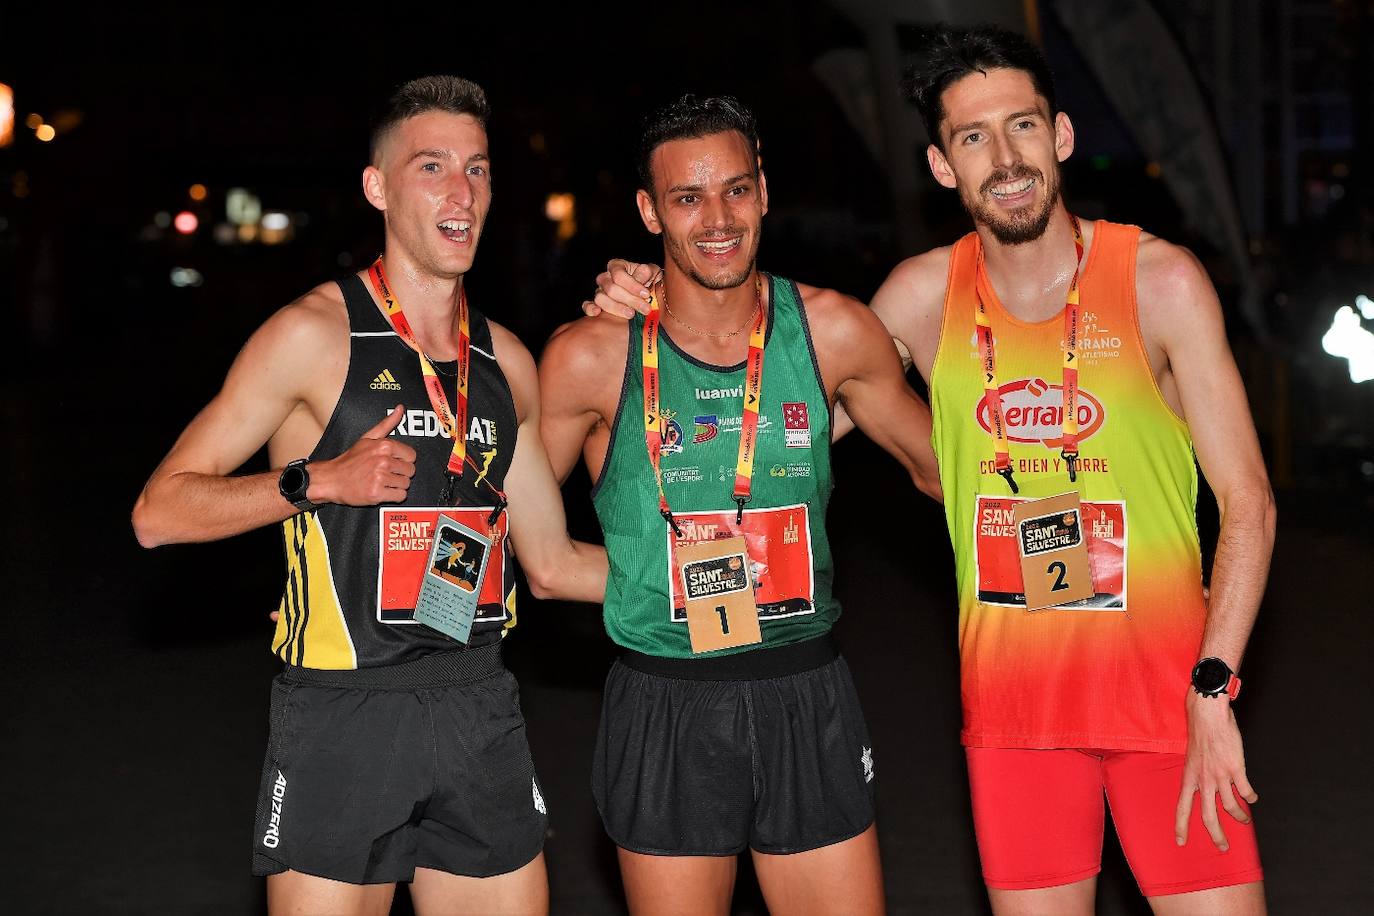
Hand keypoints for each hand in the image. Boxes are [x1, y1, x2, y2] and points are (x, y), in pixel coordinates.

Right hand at [310, 405, 416, 505]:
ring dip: (396, 485)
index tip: (391, 462)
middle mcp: (383, 461)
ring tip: (381, 482)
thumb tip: (401, 408)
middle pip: (410, 471)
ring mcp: (380, 478)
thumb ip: (386, 424)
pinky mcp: (377, 493)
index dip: (403, 460)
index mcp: (384, 446)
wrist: (331, 479)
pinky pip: (400, 496)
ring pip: (406, 484)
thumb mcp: (367, 438)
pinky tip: (381, 490)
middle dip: (400, 473)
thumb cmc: (350, 459)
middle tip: (385, 473)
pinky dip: (393, 496)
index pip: (412, 456)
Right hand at [580, 260, 659, 318]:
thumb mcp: (652, 273)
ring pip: (600, 298)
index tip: (646, 294)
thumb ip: (646, 272)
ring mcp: (599, 291)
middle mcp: (605, 278)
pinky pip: (587, 305)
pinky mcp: (596, 304)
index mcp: (617, 266)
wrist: (649, 295)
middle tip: (645, 309)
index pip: (619, 274)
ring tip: (631, 314)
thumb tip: (642, 272)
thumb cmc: (650, 281)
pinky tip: (598, 313)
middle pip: (610, 288)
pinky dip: (590, 309)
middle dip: (629, 300)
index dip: (632, 285)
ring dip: (616, 308)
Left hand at [1174, 690, 1257, 850]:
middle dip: (1216, 835)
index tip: (1181, 842)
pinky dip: (1251, 798)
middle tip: (1222, 847)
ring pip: (1231, 807)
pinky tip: (1253, 798)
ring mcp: (1220, 775)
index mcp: (1189, 777)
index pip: (1182, 807)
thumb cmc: (1199, 732)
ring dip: (1240, 816)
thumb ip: (1197, 773)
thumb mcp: (1191, 756)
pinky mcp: (1236, 769)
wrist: (1208, 715)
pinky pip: (1246, 792)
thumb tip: (1202, 785)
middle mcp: (1203, 780)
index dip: (1181, 826)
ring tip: (1244, 820)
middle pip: (1208, 816)